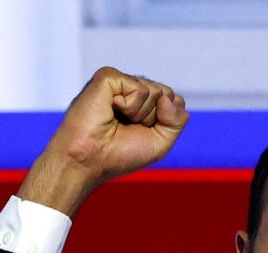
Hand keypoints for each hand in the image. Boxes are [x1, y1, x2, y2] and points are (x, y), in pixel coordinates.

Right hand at [18, 66, 188, 216]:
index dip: (165, 122)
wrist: (89, 159)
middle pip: (168, 95)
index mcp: (143, 104)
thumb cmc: (119, 154)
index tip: (141, 134)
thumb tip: (169, 97)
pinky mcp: (108, 77)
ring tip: (117, 121)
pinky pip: (140, 88)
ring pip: (157, 90)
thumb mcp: (160, 143)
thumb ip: (177, 121)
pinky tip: (111, 110)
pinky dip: (130, 106)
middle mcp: (132, 90)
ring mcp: (120, 83)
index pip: (174, 101)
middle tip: (127, 128)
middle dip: (154, 119)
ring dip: (141, 114)